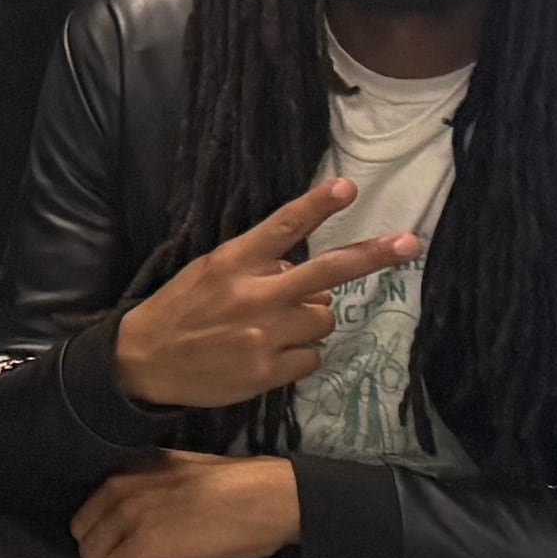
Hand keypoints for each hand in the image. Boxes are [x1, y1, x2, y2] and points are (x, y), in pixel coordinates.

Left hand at [70, 452, 300, 557]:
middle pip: (85, 532)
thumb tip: (148, 516)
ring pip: (93, 554)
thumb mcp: (184, 477)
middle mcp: (124, 486)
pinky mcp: (145, 541)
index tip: (120, 555)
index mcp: (134, 469)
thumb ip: (156, 489)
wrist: (267, 497)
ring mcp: (132, 513)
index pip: (93, 507)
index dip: (102, 536)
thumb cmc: (240, 491)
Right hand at [109, 177, 419, 413]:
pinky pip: (312, 356)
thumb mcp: (209, 273)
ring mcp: (265, 335)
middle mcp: (254, 295)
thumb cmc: (180, 309)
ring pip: (322, 317)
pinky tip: (269, 354)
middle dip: (372, 256)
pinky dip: (299, 354)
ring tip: (273, 326)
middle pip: (326, 272)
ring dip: (309, 319)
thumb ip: (258, 266)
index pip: (282, 227)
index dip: (317, 206)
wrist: (146, 362)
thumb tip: (308, 274)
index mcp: (233, 262)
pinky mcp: (270, 371)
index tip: (348, 186)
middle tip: (410, 243)